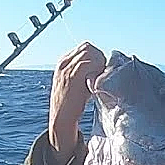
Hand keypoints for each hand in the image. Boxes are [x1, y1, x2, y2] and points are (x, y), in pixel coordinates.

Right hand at [48, 42, 106, 164]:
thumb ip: (84, 72)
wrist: (61, 117)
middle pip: (87, 48)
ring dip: (99, 63)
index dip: (97, 55)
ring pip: (88, 54)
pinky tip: (97, 81)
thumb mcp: (75, 82)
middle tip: (104, 72)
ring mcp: (66, 70)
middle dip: (99, 57)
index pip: (84, 47)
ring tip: (100, 77)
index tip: (102, 68)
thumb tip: (102, 67)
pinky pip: (87, 64)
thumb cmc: (71, 102)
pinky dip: (95, 69)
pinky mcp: (71, 78)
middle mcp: (63, 63)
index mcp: (63, 62)